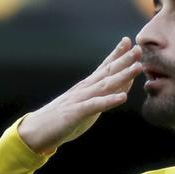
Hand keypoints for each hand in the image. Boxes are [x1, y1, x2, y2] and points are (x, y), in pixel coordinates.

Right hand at [18, 37, 143, 154]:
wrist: (36, 131)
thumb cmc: (63, 120)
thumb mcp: (87, 107)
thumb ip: (103, 97)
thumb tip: (122, 88)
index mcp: (86, 87)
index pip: (103, 67)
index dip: (116, 54)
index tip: (128, 41)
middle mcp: (84, 89)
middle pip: (107, 72)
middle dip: (124, 60)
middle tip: (138, 48)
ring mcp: (79, 100)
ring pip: (104, 85)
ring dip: (122, 76)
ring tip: (138, 68)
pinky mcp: (75, 113)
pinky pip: (95, 105)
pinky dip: (109, 100)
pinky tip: (122, 97)